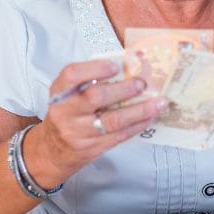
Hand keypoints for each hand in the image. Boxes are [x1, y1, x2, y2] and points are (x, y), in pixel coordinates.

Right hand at [26, 59, 168, 187]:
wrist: (53, 150)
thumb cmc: (68, 113)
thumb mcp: (68, 95)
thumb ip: (90, 80)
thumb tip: (129, 64)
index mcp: (60, 92)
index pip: (72, 75)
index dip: (94, 68)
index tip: (115, 66)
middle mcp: (66, 112)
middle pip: (95, 97)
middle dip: (123, 89)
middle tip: (142, 83)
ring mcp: (80, 132)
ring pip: (113, 120)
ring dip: (140, 110)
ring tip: (159, 102)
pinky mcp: (94, 147)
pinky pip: (120, 135)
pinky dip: (139, 125)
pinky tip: (151, 116)